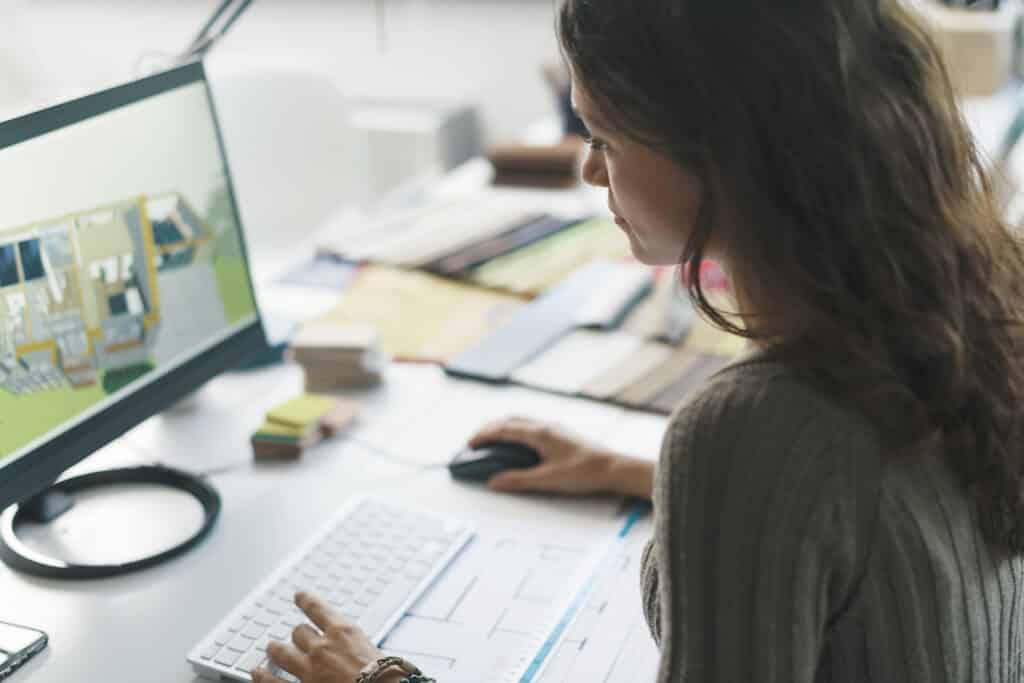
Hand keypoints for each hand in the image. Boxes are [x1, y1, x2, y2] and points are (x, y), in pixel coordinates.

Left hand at [252, 592, 401, 682]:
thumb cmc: (386, 677)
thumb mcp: (373, 652)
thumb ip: (355, 647)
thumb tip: (350, 650)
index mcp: (343, 632)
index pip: (317, 608)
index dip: (306, 600)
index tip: (299, 595)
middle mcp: (322, 647)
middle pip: (299, 632)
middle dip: (297, 635)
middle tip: (296, 637)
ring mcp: (308, 670)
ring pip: (281, 652)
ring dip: (275, 650)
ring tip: (271, 648)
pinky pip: (273, 682)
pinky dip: (262, 676)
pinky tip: (257, 672)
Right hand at [468, 417, 653, 498]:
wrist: (612, 468)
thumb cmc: (583, 473)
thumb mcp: (547, 480)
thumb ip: (518, 480)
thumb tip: (493, 481)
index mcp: (539, 433)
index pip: (504, 429)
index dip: (484, 435)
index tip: (470, 444)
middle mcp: (545, 426)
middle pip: (510, 420)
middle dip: (490, 429)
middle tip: (476, 441)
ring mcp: (554, 428)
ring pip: (522, 421)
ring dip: (503, 428)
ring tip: (492, 440)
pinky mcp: (561, 434)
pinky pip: (531, 426)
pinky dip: (516, 431)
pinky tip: (517, 443)